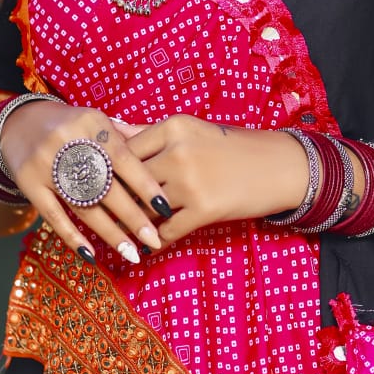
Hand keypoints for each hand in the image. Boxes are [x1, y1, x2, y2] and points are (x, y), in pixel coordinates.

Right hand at [0, 100, 170, 262]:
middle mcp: (69, 143)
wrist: (19, 122)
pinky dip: (73, 237)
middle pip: (106, 187)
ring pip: (83, 205)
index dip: (146, 186)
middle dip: (133, 217)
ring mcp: (46, 165)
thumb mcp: (96, 120)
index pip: (125, 159)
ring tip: (132, 254)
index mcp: (92, 124)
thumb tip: (161, 155)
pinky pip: (53, 215)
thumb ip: (125, 137)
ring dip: (109, 233)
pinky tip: (91, 256)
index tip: (165, 208)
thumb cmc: (71, 125)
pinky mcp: (28, 183)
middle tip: (153, 241)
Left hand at [112, 115, 309, 247]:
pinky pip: (167, 231)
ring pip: (145, 208)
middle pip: (130, 180)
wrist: (278, 166)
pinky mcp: (205, 209)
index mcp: (173, 126)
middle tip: (97, 213)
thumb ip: (149, 132)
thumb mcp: (192, 130)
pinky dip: (155, 242)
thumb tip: (109, 128)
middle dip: (115, 199)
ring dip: (132, 224)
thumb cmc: (232, 146)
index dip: (109, 169)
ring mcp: (191, 182)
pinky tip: (147, 247)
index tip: (95, 182)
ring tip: (118, 234)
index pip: (125, 149)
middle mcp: (178, 151)